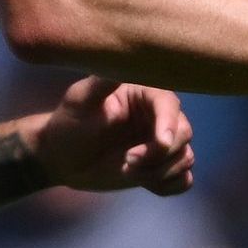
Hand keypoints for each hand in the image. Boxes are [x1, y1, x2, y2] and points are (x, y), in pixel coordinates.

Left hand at [27, 79, 197, 193]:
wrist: (63, 157)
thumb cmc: (69, 123)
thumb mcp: (81, 100)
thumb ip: (103, 82)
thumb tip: (123, 61)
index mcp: (145, 94)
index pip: (169, 106)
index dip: (168, 125)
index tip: (159, 143)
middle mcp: (159, 116)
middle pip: (183, 134)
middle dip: (158, 154)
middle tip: (126, 162)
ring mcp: (163, 143)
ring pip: (185, 159)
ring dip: (159, 172)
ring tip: (126, 171)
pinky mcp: (163, 167)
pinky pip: (184, 180)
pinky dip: (169, 185)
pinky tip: (144, 183)